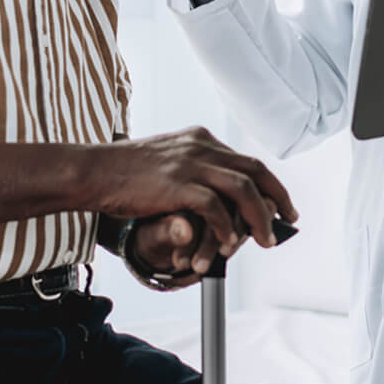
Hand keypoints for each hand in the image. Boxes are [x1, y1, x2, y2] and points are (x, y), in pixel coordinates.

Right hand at [96, 127, 296, 267]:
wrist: (93, 171)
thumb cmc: (124, 171)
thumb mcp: (168, 160)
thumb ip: (194, 168)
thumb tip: (218, 185)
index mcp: (200, 139)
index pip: (246, 160)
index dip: (269, 183)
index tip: (281, 203)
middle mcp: (201, 146)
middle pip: (255, 170)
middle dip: (278, 197)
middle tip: (290, 219)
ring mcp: (190, 163)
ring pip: (243, 188)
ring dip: (259, 217)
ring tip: (266, 240)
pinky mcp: (177, 184)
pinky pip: (215, 207)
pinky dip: (225, 228)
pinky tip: (227, 244)